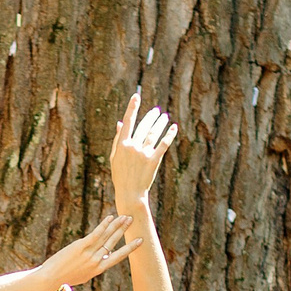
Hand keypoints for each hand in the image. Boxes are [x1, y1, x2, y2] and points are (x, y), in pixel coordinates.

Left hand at [30, 213, 135, 290]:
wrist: (50, 279)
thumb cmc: (63, 278)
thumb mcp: (82, 275)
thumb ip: (92, 267)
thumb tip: (100, 258)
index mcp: (98, 269)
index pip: (118, 256)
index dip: (130, 248)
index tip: (140, 241)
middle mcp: (96, 261)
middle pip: (114, 242)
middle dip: (124, 230)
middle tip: (132, 220)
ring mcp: (89, 254)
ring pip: (107, 237)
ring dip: (117, 225)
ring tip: (125, 216)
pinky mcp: (81, 247)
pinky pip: (96, 234)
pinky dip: (104, 225)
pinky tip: (110, 217)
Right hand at [108, 93, 179, 214]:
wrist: (130, 193)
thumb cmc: (121, 176)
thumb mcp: (116, 157)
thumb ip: (118, 139)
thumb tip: (120, 123)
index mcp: (122, 145)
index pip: (128, 122)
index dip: (132, 108)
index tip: (136, 96)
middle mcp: (132, 147)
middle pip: (143, 126)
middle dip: (150, 116)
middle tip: (157, 110)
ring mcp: (143, 154)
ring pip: (154, 134)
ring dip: (160, 124)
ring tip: (164, 117)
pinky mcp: (153, 161)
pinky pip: (163, 145)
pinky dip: (169, 135)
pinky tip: (174, 128)